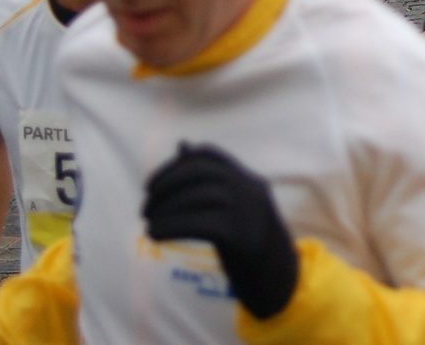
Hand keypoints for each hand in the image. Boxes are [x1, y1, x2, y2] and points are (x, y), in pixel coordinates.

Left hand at [143, 144, 298, 321]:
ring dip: (165, 209)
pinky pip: (200, 224)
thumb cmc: (252, 241)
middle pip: (200, 173)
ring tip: (148, 225)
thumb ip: (211, 180)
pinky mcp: (242, 237)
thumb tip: (182, 145)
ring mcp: (248, 211)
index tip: (152, 185)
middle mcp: (250, 189)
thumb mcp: (233, 205)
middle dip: (166, 186)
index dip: (175, 165)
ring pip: (198, 197)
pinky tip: (155, 235)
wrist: (280, 280)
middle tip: (145, 207)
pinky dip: (171, 226)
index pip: (209, 154)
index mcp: (249, 179)